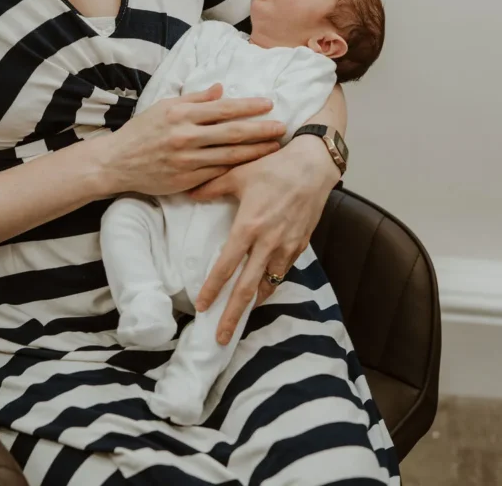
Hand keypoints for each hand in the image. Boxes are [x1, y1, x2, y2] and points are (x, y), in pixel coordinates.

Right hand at [98, 84, 284, 196]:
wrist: (117, 162)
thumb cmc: (141, 131)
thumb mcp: (164, 106)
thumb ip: (194, 98)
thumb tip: (221, 89)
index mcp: (181, 112)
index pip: (223, 108)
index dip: (248, 106)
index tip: (268, 104)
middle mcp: (185, 135)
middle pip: (232, 132)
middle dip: (261, 129)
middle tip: (282, 127)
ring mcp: (186, 159)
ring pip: (229, 155)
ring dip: (255, 151)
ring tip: (275, 147)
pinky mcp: (186, 179)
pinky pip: (217, 173)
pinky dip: (237, 168)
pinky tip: (252, 165)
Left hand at [189, 134, 339, 343]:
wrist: (313, 163)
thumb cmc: (274, 164)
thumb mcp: (238, 173)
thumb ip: (212, 186)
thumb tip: (188, 193)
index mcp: (249, 226)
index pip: (227, 266)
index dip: (214, 289)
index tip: (202, 307)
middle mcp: (268, 242)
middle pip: (248, 288)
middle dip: (232, 315)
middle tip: (219, 337)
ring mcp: (287, 245)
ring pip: (268, 284)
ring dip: (253, 304)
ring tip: (240, 319)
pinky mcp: (301, 244)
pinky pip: (283, 271)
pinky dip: (271, 284)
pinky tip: (263, 289)